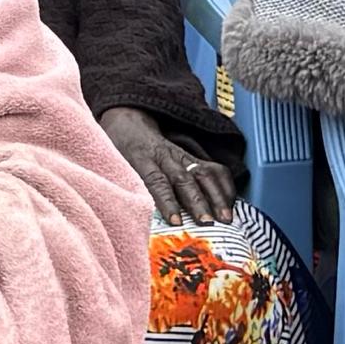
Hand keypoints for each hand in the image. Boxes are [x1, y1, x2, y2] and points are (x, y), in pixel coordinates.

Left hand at [101, 106, 236, 227]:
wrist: (127, 120)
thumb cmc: (117, 150)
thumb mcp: (113, 166)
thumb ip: (123, 186)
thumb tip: (126, 217)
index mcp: (141, 159)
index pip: (156, 181)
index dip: (167, 201)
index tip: (176, 222)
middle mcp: (164, 156)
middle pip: (184, 179)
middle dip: (199, 202)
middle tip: (208, 222)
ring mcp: (181, 154)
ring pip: (203, 172)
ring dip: (217, 195)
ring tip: (226, 217)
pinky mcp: (192, 155)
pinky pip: (213, 167)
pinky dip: (224, 184)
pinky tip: (230, 201)